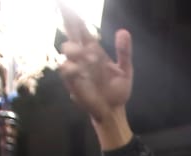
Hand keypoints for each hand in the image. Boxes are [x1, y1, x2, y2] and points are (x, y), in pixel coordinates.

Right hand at [58, 13, 132, 148]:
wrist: (114, 110)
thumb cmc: (117, 89)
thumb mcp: (125, 69)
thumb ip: (124, 52)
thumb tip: (123, 31)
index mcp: (93, 49)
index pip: (80, 28)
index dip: (72, 16)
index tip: (64, 3)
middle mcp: (82, 56)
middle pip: (70, 34)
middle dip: (69, 23)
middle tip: (77, 18)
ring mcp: (76, 68)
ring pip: (67, 49)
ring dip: (77, 49)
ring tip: (92, 58)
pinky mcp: (73, 82)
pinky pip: (66, 69)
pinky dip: (73, 67)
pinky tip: (81, 70)